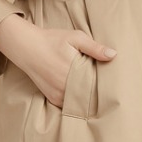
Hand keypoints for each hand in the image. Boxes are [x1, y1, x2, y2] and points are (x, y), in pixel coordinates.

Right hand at [0, 15, 116, 107]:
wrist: (27, 47)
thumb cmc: (53, 40)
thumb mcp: (76, 38)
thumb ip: (94, 48)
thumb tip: (113, 55)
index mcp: (73, 72)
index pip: (96, 85)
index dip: (106, 85)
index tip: (113, 83)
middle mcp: (64, 87)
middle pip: (89, 95)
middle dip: (98, 92)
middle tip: (109, 89)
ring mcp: (58, 95)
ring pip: (79, 101)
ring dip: (87, 97)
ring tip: (97, 90)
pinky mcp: (53, 98)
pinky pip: (69, 103)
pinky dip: (76, 99)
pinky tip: (82, 91)